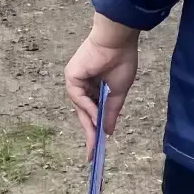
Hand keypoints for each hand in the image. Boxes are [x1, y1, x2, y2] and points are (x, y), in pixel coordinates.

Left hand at [65, 14, 140, 160]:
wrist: (118, 41)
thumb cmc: (122, 61)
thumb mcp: (118, 92)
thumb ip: (111, 111)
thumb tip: (108, 131)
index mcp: (94, 86)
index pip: (91, 111)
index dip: (94, 129)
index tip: (95, 149)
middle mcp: (82, 84)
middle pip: (83, 112)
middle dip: (89, 132)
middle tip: (91, 152)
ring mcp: (75, 80)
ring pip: (80, 107)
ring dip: (89, 122)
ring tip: (95, 138)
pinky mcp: (72, 75)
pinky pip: (77, 96)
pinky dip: (86, 107)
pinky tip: (95, 115)